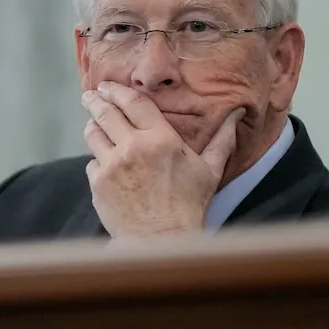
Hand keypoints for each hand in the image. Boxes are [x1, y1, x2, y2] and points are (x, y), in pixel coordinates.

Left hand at [81, 81, 244, 237]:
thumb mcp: (209, 170)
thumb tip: (237, 113)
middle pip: (106, 112)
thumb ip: (222, 139)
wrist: (161, 242)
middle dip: (96, 100)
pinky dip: (98, 161)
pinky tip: (105, 164)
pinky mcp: (98, 184)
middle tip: (90, 95)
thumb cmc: (189, 206)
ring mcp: (112, 165)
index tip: (108, 85)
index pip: (134, 102)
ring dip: (93, 126)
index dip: (118, 90)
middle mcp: (133, 147)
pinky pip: (92, 163)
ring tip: (94, 124)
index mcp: (161, 139)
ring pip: (93, 134)